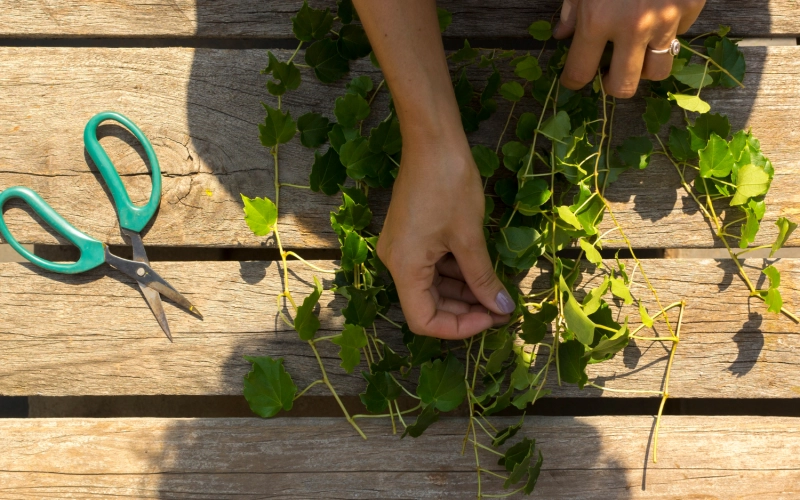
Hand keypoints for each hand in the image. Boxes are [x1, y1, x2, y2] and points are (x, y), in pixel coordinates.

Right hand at [376, 132, 513, 338]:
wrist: (431, 139)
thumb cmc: (449, 184)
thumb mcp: (469, 236)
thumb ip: (483, 278)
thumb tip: (501, 309)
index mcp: (404, 267)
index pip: (424, 320)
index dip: (458, 328)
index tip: (491, 319)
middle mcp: (396, 262)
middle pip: (427, 305)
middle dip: (464, 310)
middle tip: (500, 309)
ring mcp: (401, 249)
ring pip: (431, 286)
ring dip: (462, 292)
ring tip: (495, 292)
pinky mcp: (409, 236)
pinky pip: (431, 266)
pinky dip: (455, 273)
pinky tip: (481, 272)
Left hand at [554, 0, 705, 96]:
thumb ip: (572, 8)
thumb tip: (563, 35)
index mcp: (598, 20)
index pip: (580, 73)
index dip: (573, 81)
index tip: (574, 80)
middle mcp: (632, 28)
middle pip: (623, 87)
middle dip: (613, 85)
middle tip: (609, 74)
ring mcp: (666, 21)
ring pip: (657, 71)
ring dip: (644, 67)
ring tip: (636, 52)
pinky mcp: (690, 9)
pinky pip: (678, 37)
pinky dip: (667, 32)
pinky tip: (658, 14)